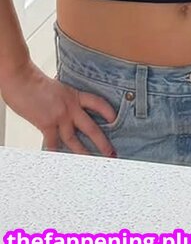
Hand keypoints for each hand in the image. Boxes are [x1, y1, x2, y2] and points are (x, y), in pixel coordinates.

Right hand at [1, 61, 116, 155]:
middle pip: (91, 128)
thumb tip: (65, 109)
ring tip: (91, 163)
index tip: (115, 119)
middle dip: (102, 142)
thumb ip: (64, 100)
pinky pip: (53, 144)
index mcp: (74, 96)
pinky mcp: (47, 125)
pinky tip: (58, 162)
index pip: (97, 103)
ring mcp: (59, 117)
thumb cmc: (35, 82)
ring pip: (74, 140)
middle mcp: (70, 108)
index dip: (107, 111)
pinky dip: (55, 153)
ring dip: (83, 153)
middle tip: (111, 152)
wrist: (22, 80)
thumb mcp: (57, 88)